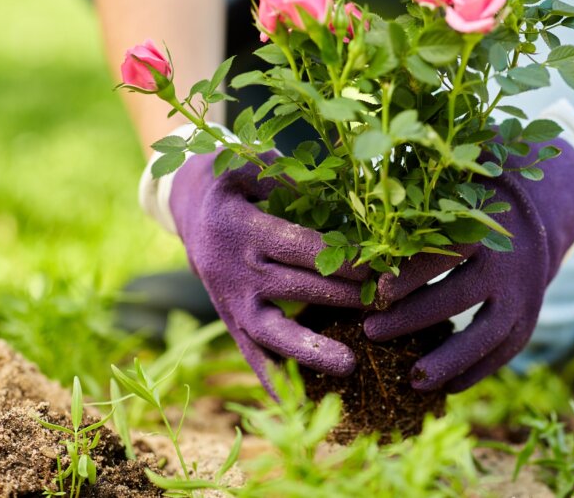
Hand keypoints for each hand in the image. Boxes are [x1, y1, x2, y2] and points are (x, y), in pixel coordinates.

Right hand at [169, 150, 368, 392]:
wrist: (188, 209)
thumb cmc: (233, 183)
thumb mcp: (248, 165)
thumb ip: (284, 178)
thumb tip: (330, 192)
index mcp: (241, 227)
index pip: (296, 246)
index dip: (336, 258)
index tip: (375, 269)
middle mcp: (234, 269)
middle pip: (292, 288)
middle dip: (341, 298)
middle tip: (384, 304)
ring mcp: (231, 301)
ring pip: (270, 332)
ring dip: (309, 350)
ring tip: (350, 367)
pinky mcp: (231, 322)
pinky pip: (252, 356)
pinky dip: (274, 381)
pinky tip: (301, 407)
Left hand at [363, 138, 573, 392]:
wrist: (534, 219)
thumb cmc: (470, 207)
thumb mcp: (449, 197)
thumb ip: (414, 212)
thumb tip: (361, 230)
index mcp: (482, 227)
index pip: (444, 252)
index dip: (411, 272)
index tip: (377, 290)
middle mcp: (506, 263)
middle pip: (459, 296)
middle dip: (412, 318)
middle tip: (370, 331)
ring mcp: (522, 295)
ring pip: (487, 334)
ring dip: (448, 360)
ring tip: (410, 380)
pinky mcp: (528, 318)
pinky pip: (504, 353)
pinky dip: (476, 372)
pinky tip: (446, 388)